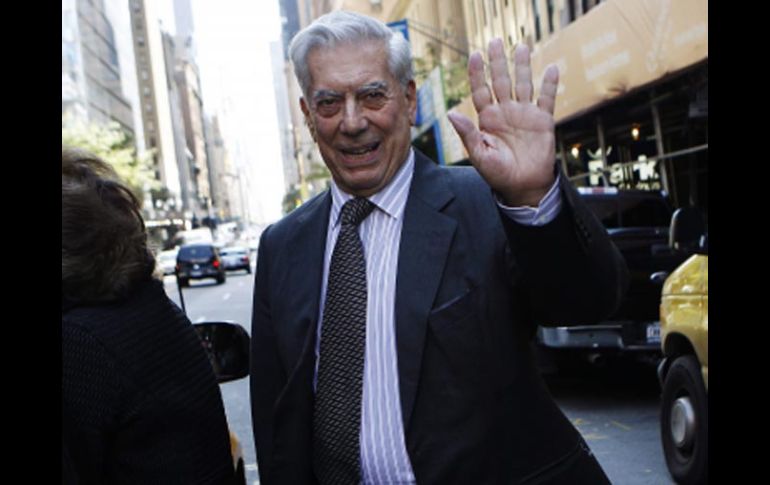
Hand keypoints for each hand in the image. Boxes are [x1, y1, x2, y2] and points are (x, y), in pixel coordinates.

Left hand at [448, 39, 558, 206]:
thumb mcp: (479, 155)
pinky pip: (547, 99)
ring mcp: (524, 114)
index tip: (475, 55)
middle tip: (496, 41)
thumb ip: (468, 133)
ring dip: (523, 67)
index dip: (477, 73)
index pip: (480, 90)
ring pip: (523, 84)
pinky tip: (551, 69)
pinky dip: (550, 85)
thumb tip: (451, 114)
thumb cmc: (498, 174)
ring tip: (522, 47)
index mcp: (488, 119)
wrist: (523, 187)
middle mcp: (505, 112)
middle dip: (498, 62)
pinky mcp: (543, 121)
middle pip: (501, 81)